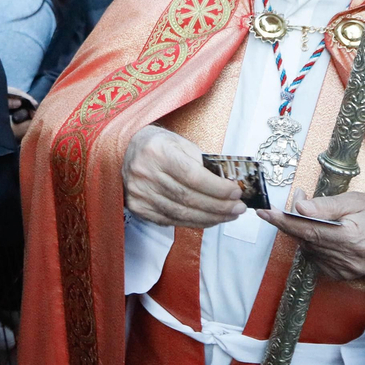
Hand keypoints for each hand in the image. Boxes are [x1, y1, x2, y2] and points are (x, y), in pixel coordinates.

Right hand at [122, 125, 244, 228]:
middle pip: (188, 198)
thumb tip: (227, 184)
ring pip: (181, 213)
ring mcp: (140, 194)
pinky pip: (171, 220)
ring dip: (210, 217)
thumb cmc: (158, 145)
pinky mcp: (138, 208)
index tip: (236, 192)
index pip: (192, 176)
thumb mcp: (180, 143)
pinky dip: (193, 222)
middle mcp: (145, 174)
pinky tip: (209, 219)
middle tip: (238, 208)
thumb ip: (202, 162)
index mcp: (157, 152)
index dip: (217, 188)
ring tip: (228, 216)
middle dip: (219, 206)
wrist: (127, 150)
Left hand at [257, 193, 364, 279]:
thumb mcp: (356, 200)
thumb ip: (327, 205)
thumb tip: (299, 207)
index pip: (310, 230)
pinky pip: (315, 257)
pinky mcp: (341, 276)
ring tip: (315, 214)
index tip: (265, 212)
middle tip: (297, 199)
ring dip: (304, 230)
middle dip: (294, 219)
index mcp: (354, 239)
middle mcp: (349, 260)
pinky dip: (313, 243)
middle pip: (306, 239)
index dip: (284, 221)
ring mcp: (344, 271)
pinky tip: (324, 233)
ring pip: (308, 248)